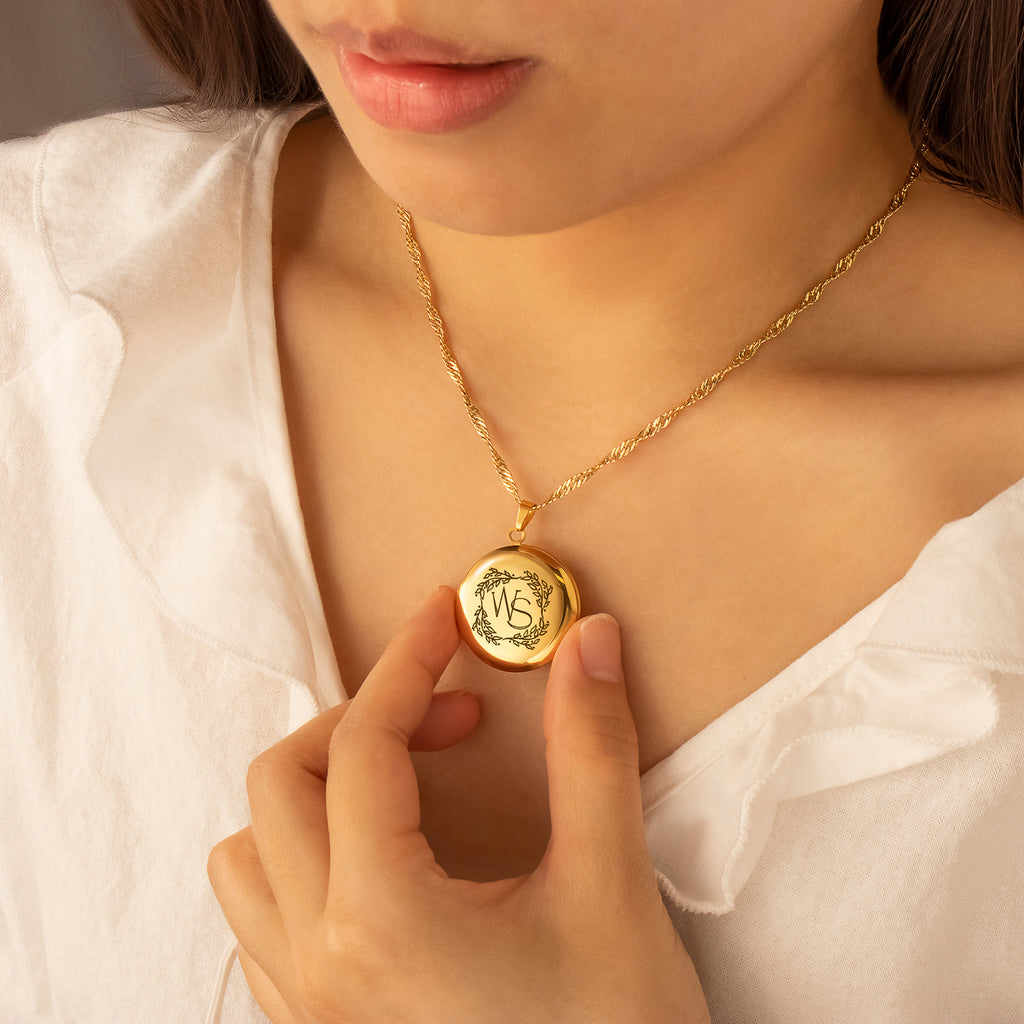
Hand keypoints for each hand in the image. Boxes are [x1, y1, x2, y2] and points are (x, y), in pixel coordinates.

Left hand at [208, 586, 709, 1023]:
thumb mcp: (611, 888)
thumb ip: (593, 751)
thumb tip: (587, 641)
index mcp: (378, 917)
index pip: (362, 745)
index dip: (407, 661)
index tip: (446, 616)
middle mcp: (318, 963)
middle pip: (279, 784)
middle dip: (359, 719)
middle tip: (448, 715)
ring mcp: (308, 1010)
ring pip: (247, 859)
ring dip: (313, 792)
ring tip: (403, 782)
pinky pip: (262, 922)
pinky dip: (303, 860)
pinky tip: (382, 861)